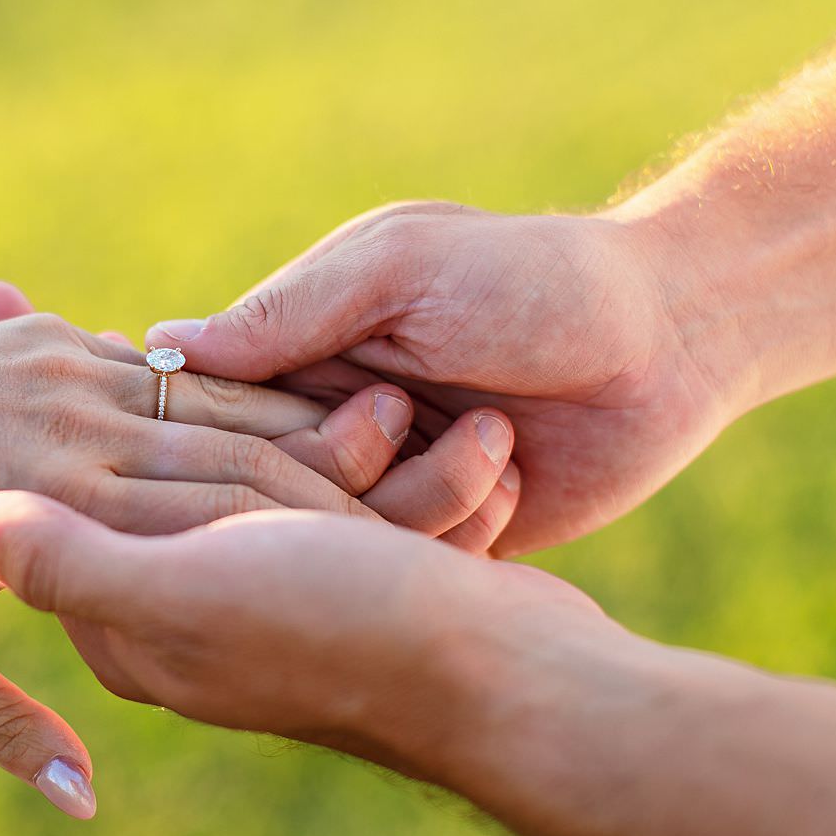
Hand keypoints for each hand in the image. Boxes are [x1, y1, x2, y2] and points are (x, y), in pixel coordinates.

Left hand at [0, 288, 514, 815]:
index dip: (327, 535)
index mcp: (66, 528)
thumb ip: (4, 722)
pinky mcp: (67, 352)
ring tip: (418, 425)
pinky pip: (177, 370)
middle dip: (358, 475)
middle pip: (245, 463)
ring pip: (227, 409)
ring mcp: (77, 391)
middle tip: (472, 465)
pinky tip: (303, 386)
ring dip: (319, 420)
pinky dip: (244, 385)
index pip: (222, 532)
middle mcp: (87, 455)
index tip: (421, 554)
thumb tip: (83, 802)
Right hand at [144, 202, 727, 554]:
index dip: (231, 436)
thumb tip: (161, 343)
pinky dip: (468, 527)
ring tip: (494, 434)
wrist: (674, 334)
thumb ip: (293, 310)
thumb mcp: (404, 269)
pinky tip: (518, 469)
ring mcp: (396, 484)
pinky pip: (422, 567)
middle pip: (278, 493)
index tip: (272, 428)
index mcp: (308, 350)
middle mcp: (338, 425)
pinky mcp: (456, 535)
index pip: (217, 414)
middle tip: (405, 415)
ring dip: (425, 493)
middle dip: (340, 468)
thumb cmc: (534, 278)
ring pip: (352, 539)